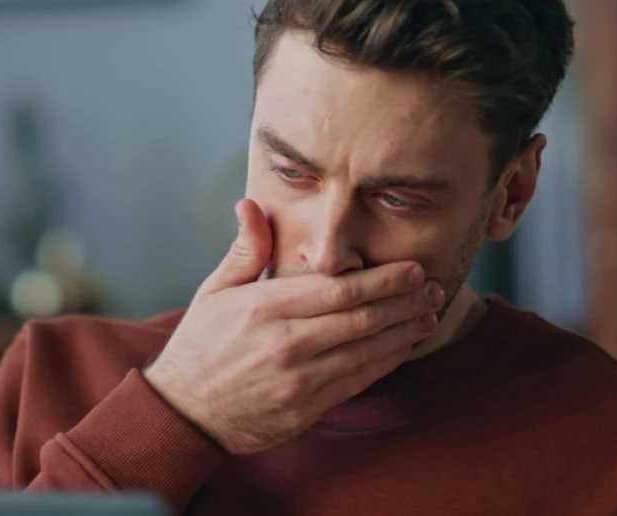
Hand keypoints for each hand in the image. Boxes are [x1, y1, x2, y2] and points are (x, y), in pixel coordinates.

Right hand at [144, 199, 442, 454]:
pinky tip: (402, 346)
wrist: (184, 413)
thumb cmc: (202, 345)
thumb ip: (246, 250)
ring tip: (428, 315)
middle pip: (361, 318)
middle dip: (405, 302)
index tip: (411, 267)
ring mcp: (298, 380)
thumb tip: (251, 204)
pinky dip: (386, 362)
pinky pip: (358, 382)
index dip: (383, 279)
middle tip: (432, 288)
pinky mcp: (306, 409)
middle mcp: (285, 344)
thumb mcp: (215, 291)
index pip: (337, 289)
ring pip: (367, 352)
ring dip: (404, 332)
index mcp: (263, 308)